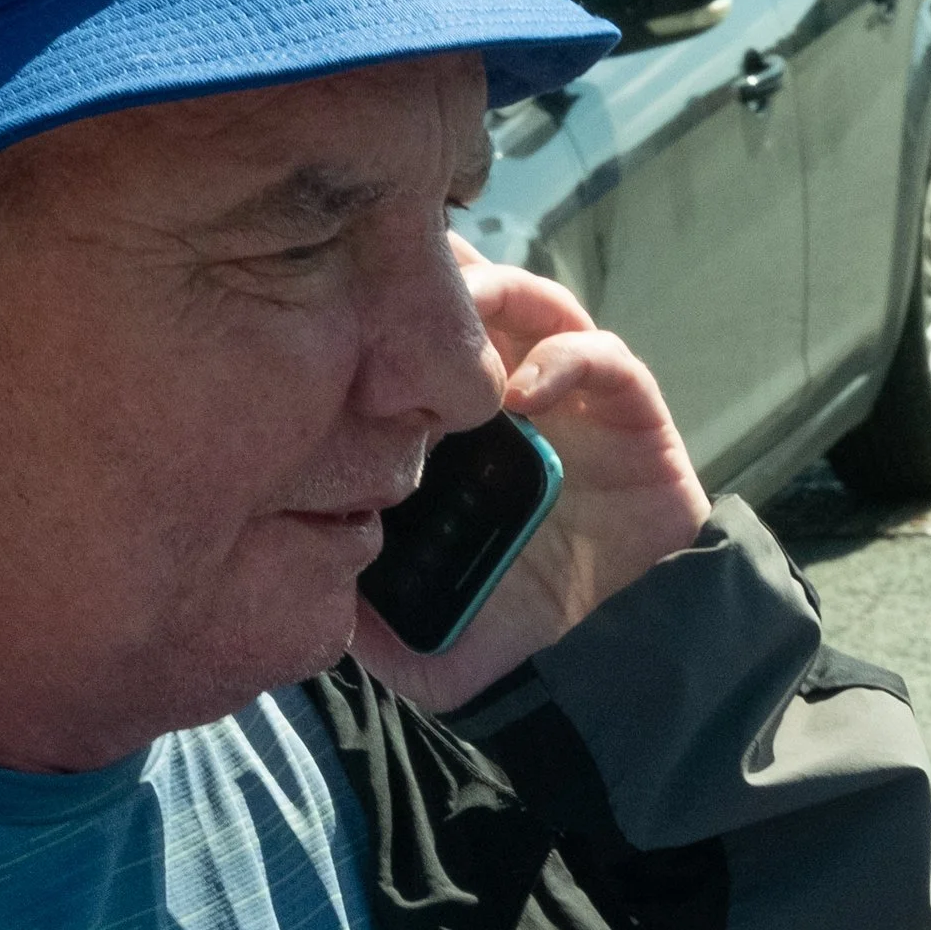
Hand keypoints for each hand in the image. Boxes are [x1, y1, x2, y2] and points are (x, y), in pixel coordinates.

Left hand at [351, 250, 708, 713]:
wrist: (605, 650)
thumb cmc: (509, 626)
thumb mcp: (422, 638)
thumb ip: (366, 620)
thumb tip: (301, 596)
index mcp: (451, 422)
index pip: (415, 335)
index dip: (384, 307)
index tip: (341, 308)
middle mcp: (507, 391)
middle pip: (471, 298)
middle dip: (437, 279)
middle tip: (398, 280)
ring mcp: (570, 393)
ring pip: (532, 306)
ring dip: (498, 298)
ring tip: (464, 315)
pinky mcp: (629, 406)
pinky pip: (602, 356)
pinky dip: (565, 357)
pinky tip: (528, 390)